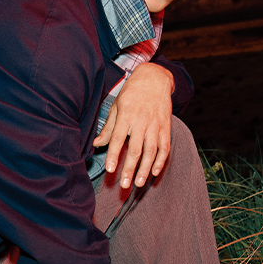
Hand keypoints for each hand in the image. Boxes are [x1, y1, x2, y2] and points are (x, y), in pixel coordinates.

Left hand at [93, 62, 173, 188]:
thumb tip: (96, 144)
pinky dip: (161, 160)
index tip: (110, 170)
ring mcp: (156, 125)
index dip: (114, 155)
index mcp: (126, 115)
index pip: (118, 139)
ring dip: (145, 169)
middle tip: (124, 185)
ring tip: (139, 183)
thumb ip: (108, 128)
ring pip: (151, 151)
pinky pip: (165, 147)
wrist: (154, 78)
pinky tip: (155, 172)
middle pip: (136, 149)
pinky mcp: (166, 127)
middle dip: (130, 168)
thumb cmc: (131, 93)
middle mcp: (141, 121)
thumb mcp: (116, 106)